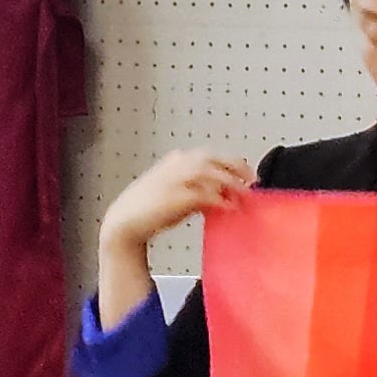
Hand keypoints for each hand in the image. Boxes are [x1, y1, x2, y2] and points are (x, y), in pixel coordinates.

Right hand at [97, 149, 255, 321]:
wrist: (124, 221)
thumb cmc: (146, 209)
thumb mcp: (172, 192)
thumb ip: (195, 188)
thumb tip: (219, 194)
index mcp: (175, 160)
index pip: (209, 154)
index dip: (230, 162)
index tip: (244, 171)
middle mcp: (177, 165)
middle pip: (214, 159)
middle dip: (236, 167)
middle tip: (253, 179)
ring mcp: (177, 179)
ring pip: (213, 173)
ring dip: (232, 182)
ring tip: (245, 193)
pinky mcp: (178, 196)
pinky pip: (207, 194)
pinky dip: (221, 200)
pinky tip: (231, 207)